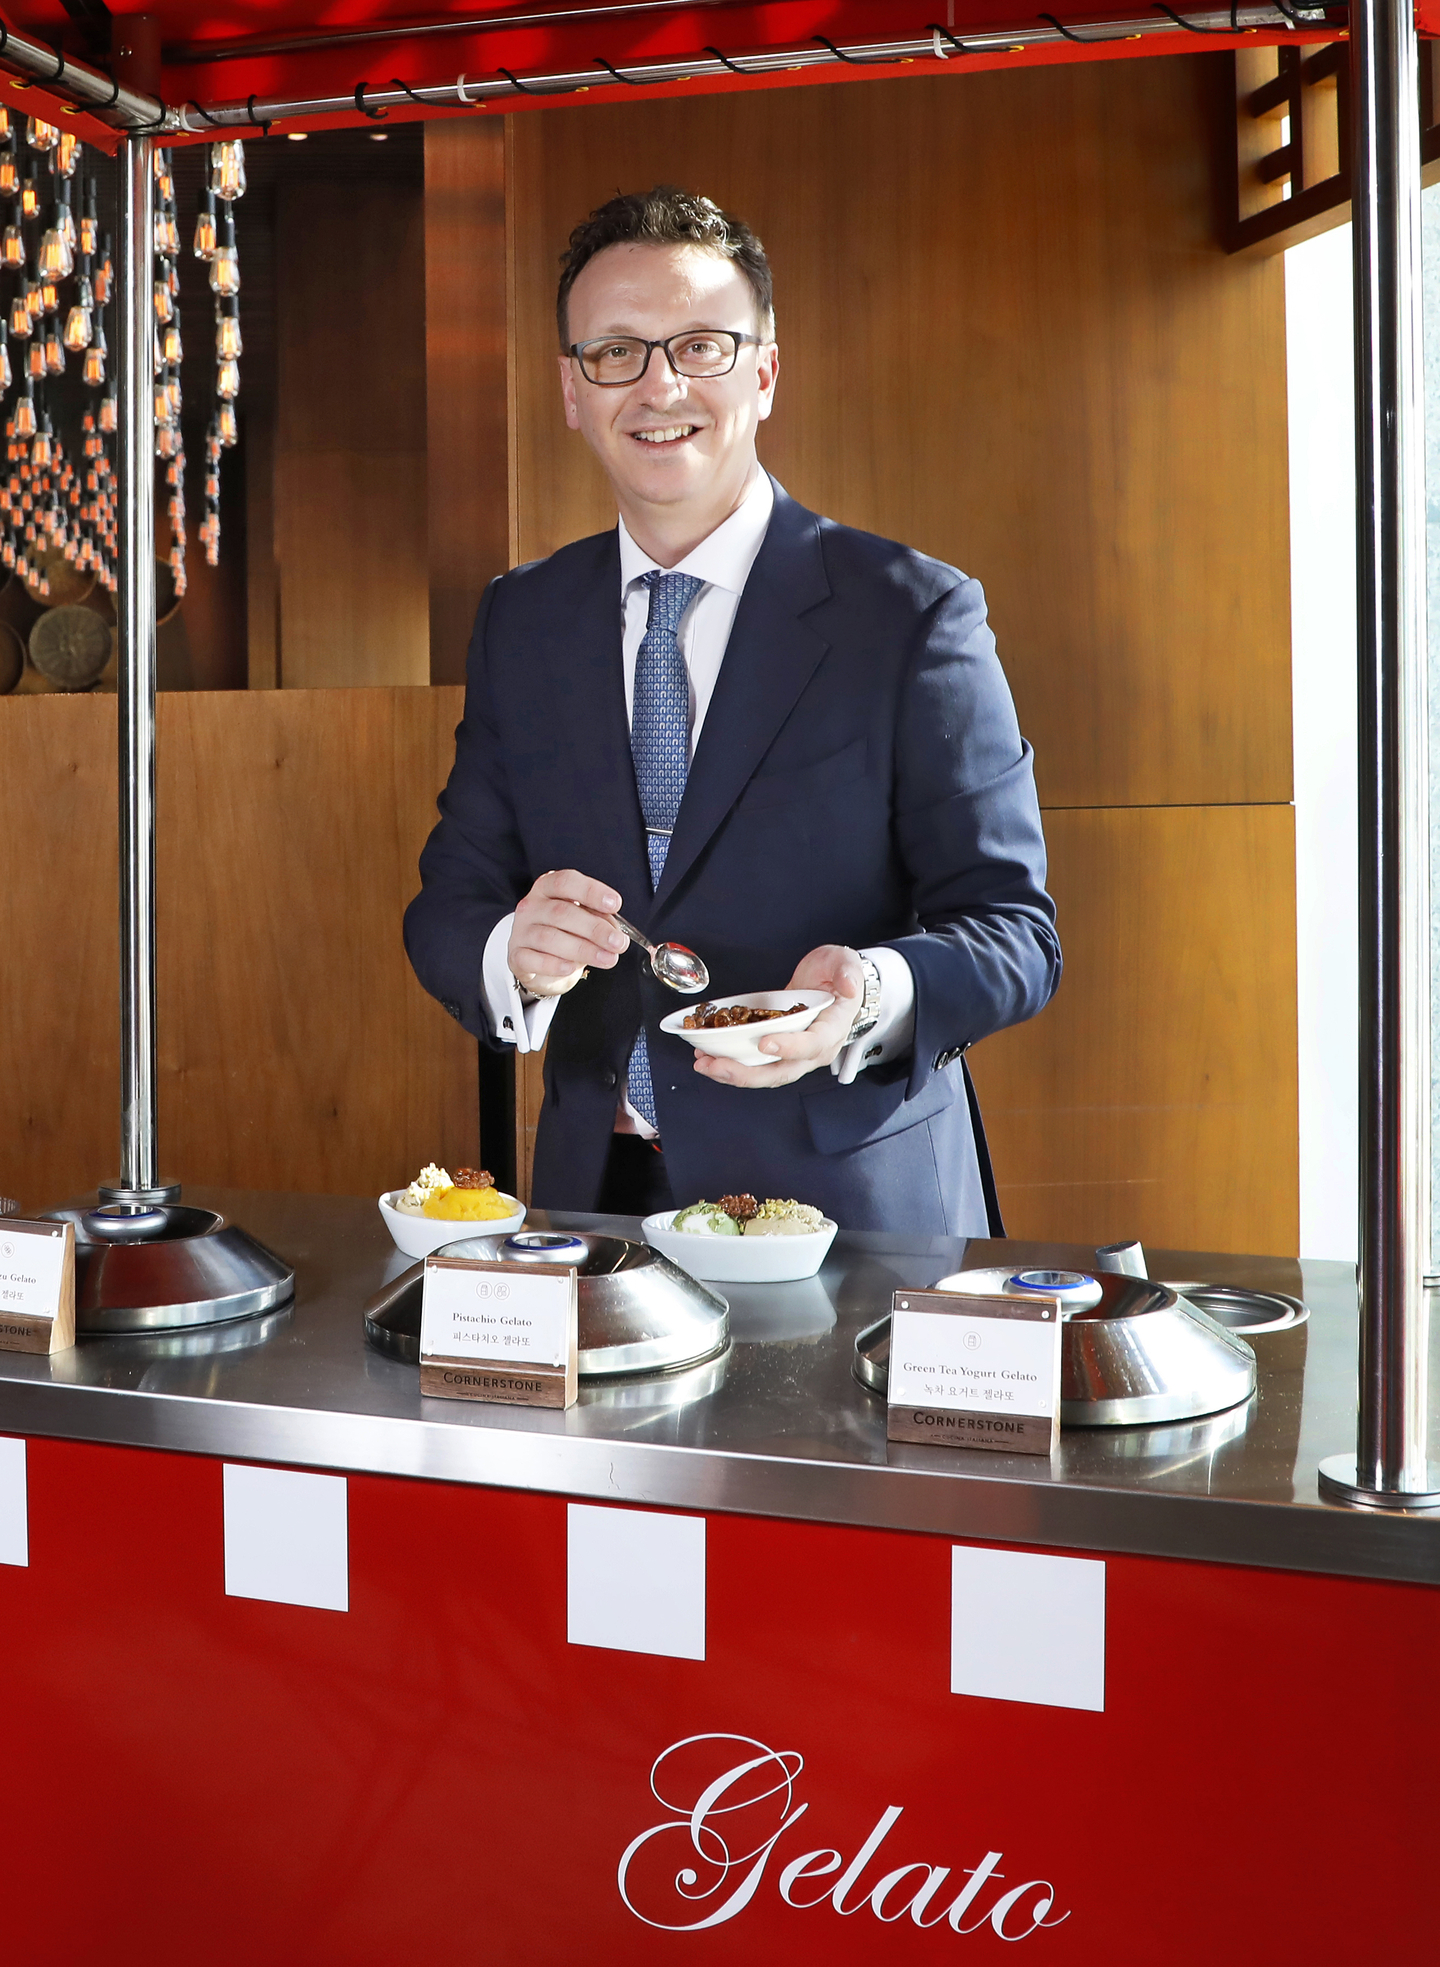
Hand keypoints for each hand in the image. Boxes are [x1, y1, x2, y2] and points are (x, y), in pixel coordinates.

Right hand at [508, 869, 627, 996]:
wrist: (539, 961)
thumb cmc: (565, 933)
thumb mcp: (584, 920)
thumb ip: (599, 920)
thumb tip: (614, 931)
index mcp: (547, 888)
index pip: (566, 882)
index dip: (591, 891)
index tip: (615, 904)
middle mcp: (531, 906)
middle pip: (561, 913)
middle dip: (595, 929)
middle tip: (618, 943)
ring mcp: (520, 931)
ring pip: (550, 938)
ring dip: (583, 949)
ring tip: (607, 959)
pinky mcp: (516, 956)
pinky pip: (532, 959)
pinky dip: (554, 964)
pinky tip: (571, 967)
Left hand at [691, 945, 864, 1088]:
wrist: (832, 981)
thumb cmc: (838, 974)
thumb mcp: (846, 963)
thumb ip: (849, 972)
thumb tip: (849, 986)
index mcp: (832, 1029)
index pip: (812, 1045)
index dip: (789, 1047)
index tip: (764, 1043)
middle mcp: (814, 1050)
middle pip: (782, 1072)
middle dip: (746, 1073)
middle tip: (715, 1065)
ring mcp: (795, 1054)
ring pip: (765, 1074)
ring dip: (733, 1073)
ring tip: (704, 1063)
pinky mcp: (777, 1051)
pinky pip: (756, 1065)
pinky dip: (732, 1063)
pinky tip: (708, 1056)